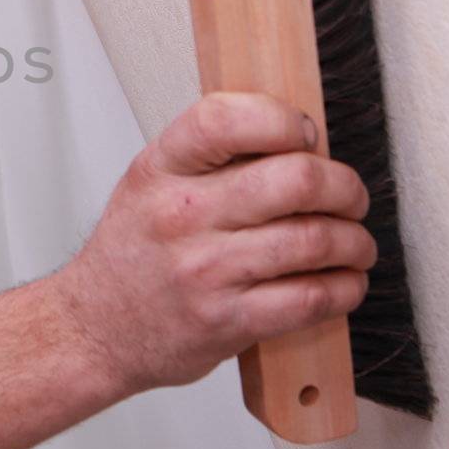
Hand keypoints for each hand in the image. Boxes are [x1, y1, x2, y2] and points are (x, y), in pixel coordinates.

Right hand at [54, 91, 376, 393]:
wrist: (93, 328)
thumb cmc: (130, 256)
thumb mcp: (147, 184)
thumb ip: (209, 158)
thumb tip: (297, 142)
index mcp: (160, 170)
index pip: (226, 119)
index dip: (282, 120)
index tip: (305, 135)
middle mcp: (181, 216)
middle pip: (296, 180)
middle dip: (344, 187)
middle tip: (350, 197)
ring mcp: (205, 271)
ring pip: (315, 241)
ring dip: (354, 242)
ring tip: (353, 244)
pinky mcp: (228, 321)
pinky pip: (311, 299)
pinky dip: (344, 289)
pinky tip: (342, 282)